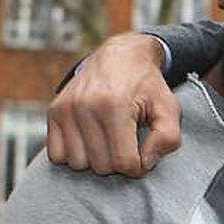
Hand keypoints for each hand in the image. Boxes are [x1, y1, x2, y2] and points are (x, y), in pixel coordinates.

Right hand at [46, 34, 179, 176]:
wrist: (120, 57)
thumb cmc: (147, 86)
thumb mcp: (169, 108)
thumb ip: (168, 138)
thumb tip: (145, 164)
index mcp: (115, 106)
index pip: (123, 162)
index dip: (138, 167)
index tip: (143, 155)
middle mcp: (85, 107)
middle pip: (100, 166)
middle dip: (118, 161)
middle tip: (127, 142)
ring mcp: (65, 109)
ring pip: (77, 163)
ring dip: (95, 159)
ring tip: (109, 139)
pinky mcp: (54, 112)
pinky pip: (57, 155)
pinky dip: (75, 154)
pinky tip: (91, 140)